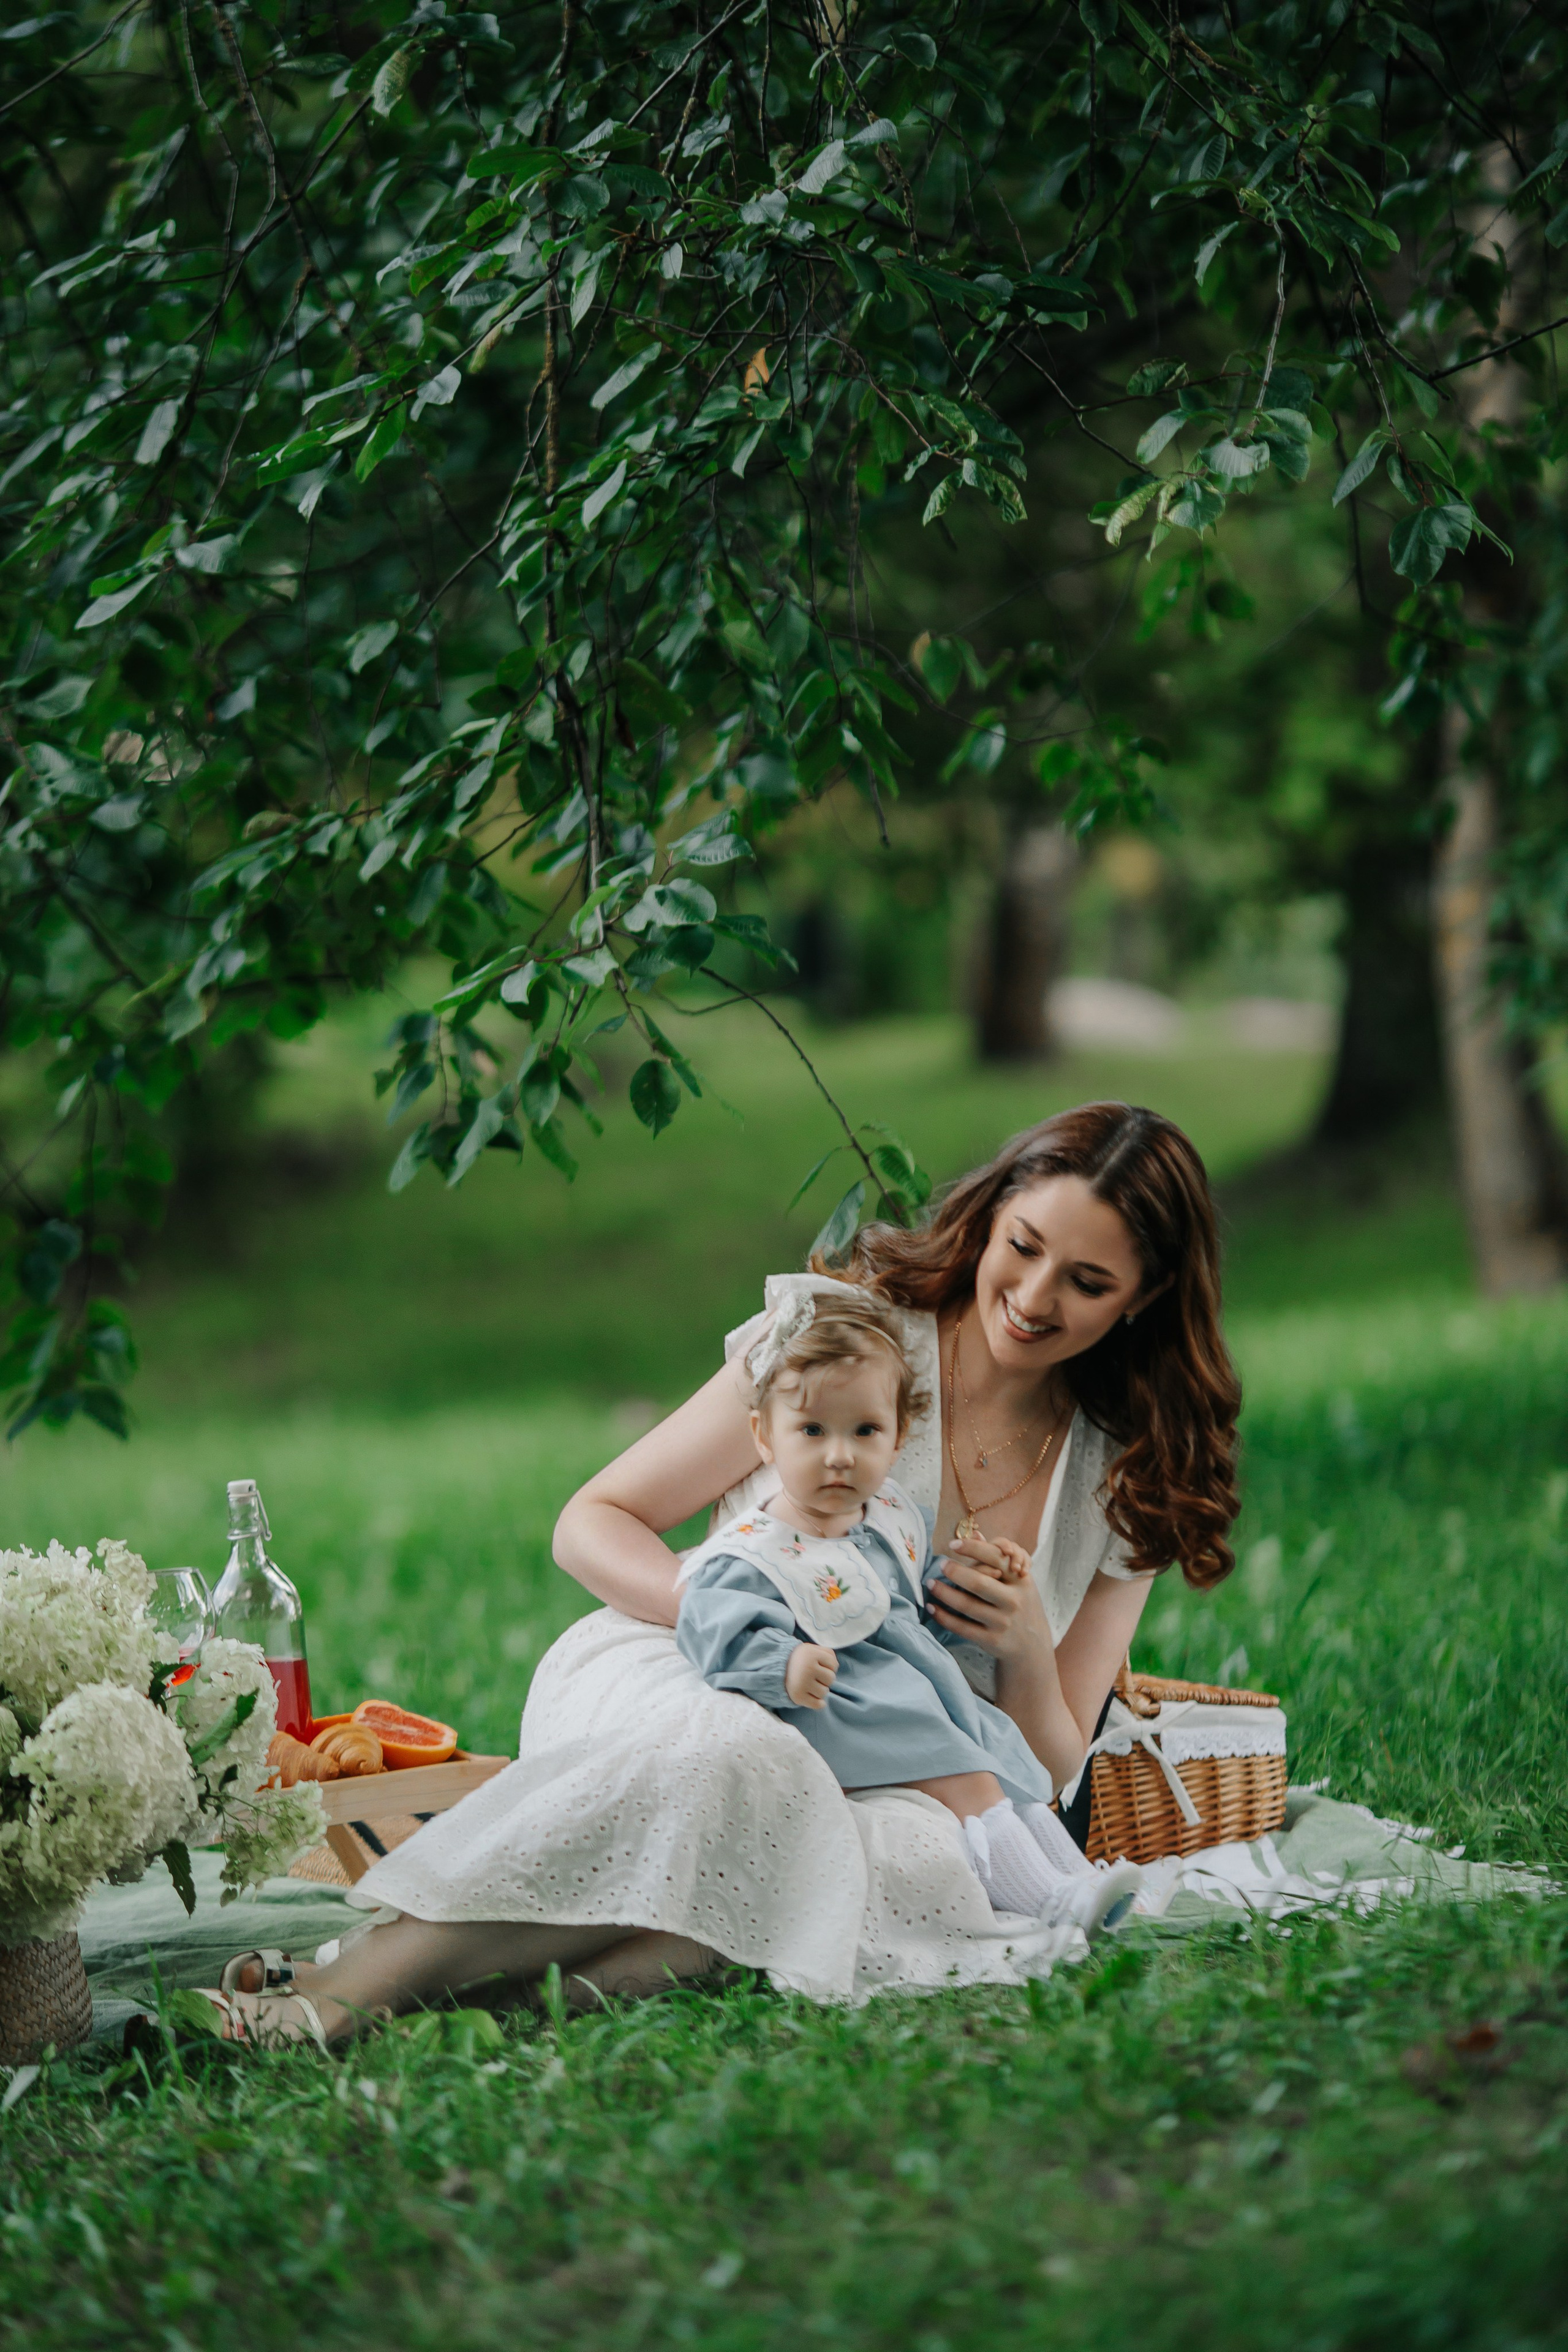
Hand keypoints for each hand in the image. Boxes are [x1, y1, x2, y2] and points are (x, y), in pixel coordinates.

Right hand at [785, 1642, 837, 1708]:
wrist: (777, 1668)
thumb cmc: (801, 1659)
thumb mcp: (813, 1649)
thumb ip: (828, 1654)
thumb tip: (836, 1667)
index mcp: (811, 1654)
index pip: (834, 1665)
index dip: (829, 1666)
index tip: (820, 1665)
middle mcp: (807, 1668)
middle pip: (831, 1679)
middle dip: (825, 1679)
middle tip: (815, 1676)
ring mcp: (802, 1683)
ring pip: (824, 1692)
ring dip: (821, 1689)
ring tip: (811, 1684)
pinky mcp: (798, 1696)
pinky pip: (817, 1704)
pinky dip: (819, 1703)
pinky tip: (815, 1697)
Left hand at [926, 1537, 1051, 1661]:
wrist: (1033, 1645)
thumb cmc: (1021, 1605)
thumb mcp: (1018, 1581)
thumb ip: (997, 1558)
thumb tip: (976, 1533)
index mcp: (1020, 1580)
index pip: (996, 1558)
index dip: (973, 1548)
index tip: (953, 1544)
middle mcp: (1013, 1601)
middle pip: (979, 1582)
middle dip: (955, 1572)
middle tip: (940, 1564)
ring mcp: (1002, 1622)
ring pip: (967, 1605)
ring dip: (944, 1593)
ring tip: (930, 1583)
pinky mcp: (991, 1640)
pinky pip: (962, 1627)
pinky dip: (944, 1617)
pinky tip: (932, 1607)